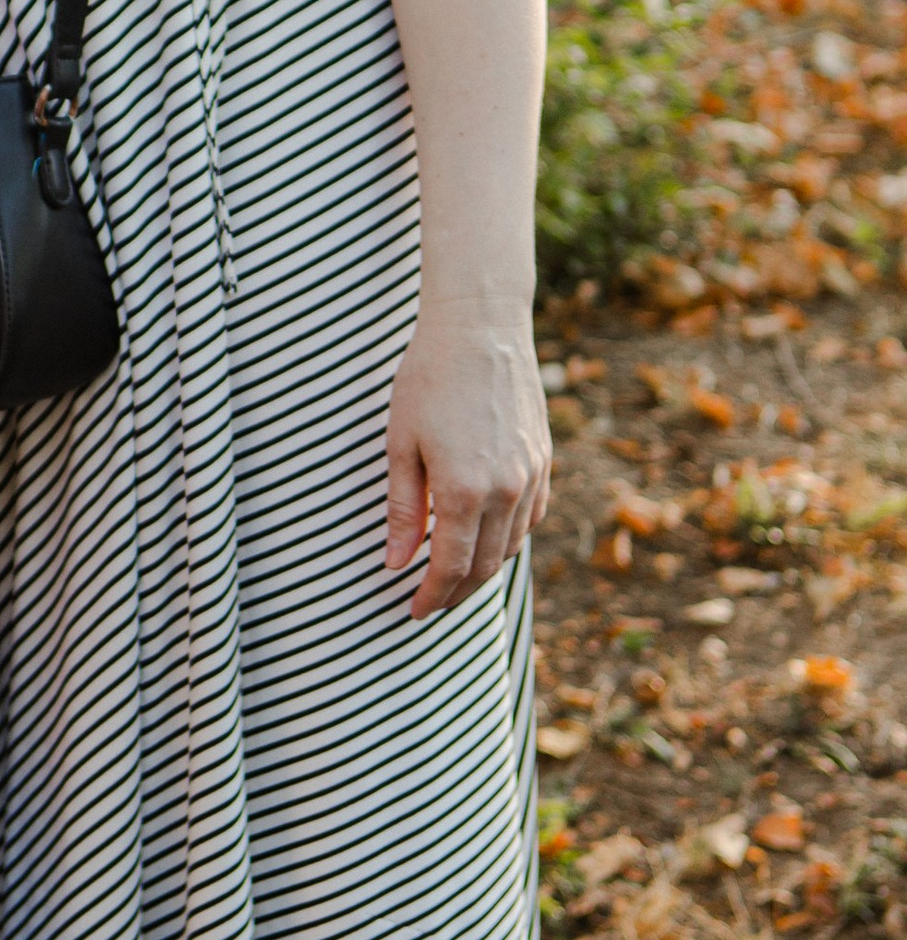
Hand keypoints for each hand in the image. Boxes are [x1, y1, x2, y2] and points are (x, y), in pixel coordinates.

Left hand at [383, 309, 550, 619]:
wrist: (481, 329)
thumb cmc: (427, 380)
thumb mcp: (400, 444)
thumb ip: (402, 509)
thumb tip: (396, 562)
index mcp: (464, 490)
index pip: (450, 565)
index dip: (431, 594)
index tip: (414, 609)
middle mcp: (506, 490)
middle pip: (485, 565)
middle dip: (457, 592)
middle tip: (432, 603)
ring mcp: (531, 476)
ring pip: (511, 545)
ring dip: (484, 569)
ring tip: (455, 578)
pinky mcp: (543, 460)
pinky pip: (531, 517)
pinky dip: (509, 538)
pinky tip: (487, 539)